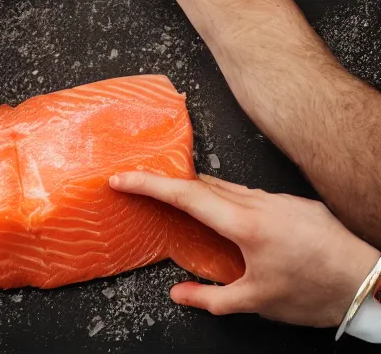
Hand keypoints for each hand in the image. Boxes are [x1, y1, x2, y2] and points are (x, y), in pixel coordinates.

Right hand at [109, 171, 379, 326]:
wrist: (365, 275)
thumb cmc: (313, 291)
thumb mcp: (258, 301)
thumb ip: (212, 298)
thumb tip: (178, 294)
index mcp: (243, 223)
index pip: (186, 195)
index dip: (149, 184)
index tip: (123, 178)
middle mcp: (257, 201)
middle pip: (202, 182)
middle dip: (168, 180)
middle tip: (140, 182)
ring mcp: (275, 197)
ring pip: (227, 185)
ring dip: (198, 189)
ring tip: (176, 196)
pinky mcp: (291, 201)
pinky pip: (248, 192)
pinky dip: (225, 196)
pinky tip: (225, 213)